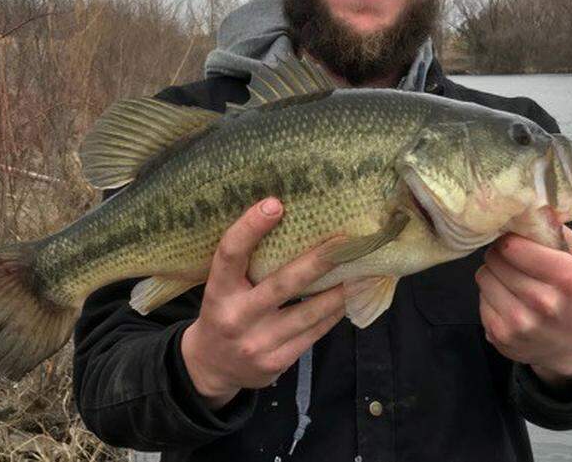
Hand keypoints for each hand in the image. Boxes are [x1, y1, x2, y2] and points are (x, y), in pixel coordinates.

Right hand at [181, 197, 346, 408]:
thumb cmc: (224, 313)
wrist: (211, 367)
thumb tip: (287, 220)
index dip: (250, 227)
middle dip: (316, 262)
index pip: (230, 254)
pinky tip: (348, 296)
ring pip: (308, 313)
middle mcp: (236, 317)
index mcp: (218, 292)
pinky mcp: (276, 362)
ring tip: (361, 270)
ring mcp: (257, 343)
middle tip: (343, 242)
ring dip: (338, 290)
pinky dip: (333, 313)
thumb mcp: (223, 288)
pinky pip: (313, 333)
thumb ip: (247, 265)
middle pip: (282, 284)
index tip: (275, 204)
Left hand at [476, 226, 571, 388]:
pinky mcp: (500, 336)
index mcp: (567, 278)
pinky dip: (490, 296)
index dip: (510, 239)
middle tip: (513, 261)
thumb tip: (534, 206)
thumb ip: (560, 229)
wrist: (570, 343)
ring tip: (511, 281)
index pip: (513, 245)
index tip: (516, 242)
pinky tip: (508, 301)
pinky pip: (480, 299)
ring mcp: (520, 323)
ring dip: (493, 274)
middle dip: (501, 255)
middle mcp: (544, 303)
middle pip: (495, 259)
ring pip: (483, 276)